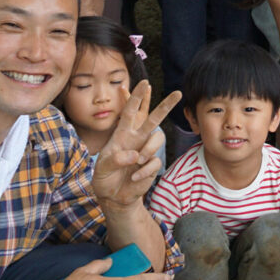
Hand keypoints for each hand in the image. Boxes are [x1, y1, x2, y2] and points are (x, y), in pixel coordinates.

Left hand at [91, 82, 181, 206]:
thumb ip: (115, 160)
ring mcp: (145, 151)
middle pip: (153, 118)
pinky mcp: (152, 164)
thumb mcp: (102, 168)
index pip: (129, 112)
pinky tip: (134, 178)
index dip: (136, 97)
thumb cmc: (105, 178)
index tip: (144, 83)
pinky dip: (144, 171)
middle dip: (165, 105)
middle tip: (177, 93)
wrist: (114, 197)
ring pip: (158, 138)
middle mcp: (136, 139)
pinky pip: (154, 162)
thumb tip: (135, 155)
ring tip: (137, 161)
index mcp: (122, 134)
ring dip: (149, 149)